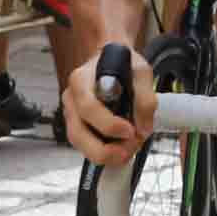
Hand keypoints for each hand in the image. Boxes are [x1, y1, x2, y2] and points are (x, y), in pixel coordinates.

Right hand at [61, 45, 151, 167]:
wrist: (113, 60)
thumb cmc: (124, 64)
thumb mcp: (141, 72)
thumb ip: (145, 99)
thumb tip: (143, 129)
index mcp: (81, 79)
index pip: (88, 107)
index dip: (109, 125)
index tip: (130, 131)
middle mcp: (71, 98)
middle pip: (77, 134)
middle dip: (104, 150)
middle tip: (129, 150)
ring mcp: (72, 114)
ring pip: (79, 144)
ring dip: (106, 155)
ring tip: (129, 149)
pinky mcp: (78, 126)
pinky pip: (86, 146)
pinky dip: (105, 153)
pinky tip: (122, 148)